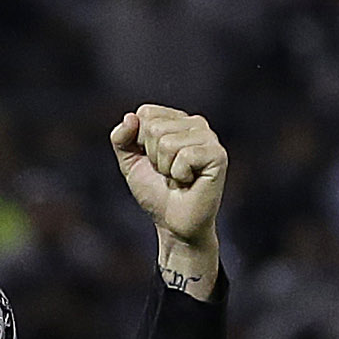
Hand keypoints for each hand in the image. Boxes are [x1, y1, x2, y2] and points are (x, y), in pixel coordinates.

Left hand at [111, 104, 227, 294]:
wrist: (174, 225)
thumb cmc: (157, 193)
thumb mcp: (130, 163)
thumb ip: (121, 138)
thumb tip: (130, 117)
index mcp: (178, 120)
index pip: (146, 113)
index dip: (141, 142)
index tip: (154, 162)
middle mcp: (197, 124)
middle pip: (154, 128)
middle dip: (153, 158)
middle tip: (168, 174)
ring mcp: (209, 139)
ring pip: (167, 143)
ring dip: (166, 168)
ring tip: (179, 179)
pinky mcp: (217, 156)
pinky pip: (184, 156)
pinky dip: (180, 175)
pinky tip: (190, 183)